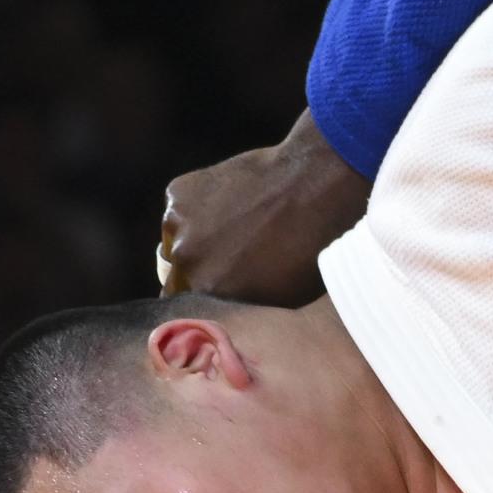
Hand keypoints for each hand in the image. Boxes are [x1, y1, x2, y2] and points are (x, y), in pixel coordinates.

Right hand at [157, 108, 368, 304]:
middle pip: (175, 274)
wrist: (316, 185)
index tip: (219, 284)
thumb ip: (243, 305)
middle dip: (196, 268)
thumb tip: (229, 308)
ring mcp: (178, 223)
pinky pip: (180, 208)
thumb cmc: (311, 247)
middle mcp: (186, 260)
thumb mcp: (282, 297)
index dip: (203, 294)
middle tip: (228, 253)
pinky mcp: (178, 192)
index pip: (186, 308)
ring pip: (175, 240)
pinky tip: (232, 200)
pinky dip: (199, 206)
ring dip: (195, 237)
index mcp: (209, 292)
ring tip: (233, 225)